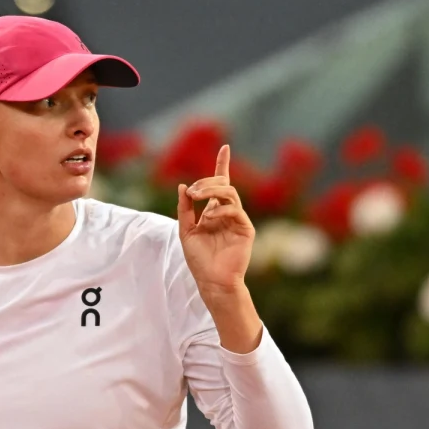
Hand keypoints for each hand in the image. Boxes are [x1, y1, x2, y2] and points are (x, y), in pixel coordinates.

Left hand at [176, 144, 255, 294]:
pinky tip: (208, 218)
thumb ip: (185, 209)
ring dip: (211, 190)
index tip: (225, 147)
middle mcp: (227, 213)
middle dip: (206, 182)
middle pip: (222, 185)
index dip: (223, 164)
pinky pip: (235, 210)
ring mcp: (238, 220)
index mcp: (214, 212)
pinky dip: (219, 210)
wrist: (211, 281)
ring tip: (196, 197)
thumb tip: (183, 186)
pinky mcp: (245, 229)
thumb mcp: (186, 231)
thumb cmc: (199, 259)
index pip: (220, 184)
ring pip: (230, 193)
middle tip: (192, 191)